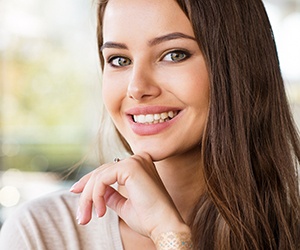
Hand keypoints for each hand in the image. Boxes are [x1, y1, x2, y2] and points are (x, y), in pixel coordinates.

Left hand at [70, 153, 189, 240]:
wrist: (164, 226)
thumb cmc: (148, 219)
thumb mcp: (124, 205)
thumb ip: (112, 195)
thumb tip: (98, 193)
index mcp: (139, 166)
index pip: (109, 169)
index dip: (90, 181)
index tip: (76, 193)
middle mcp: (138, 159)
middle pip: (102, 171)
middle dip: (86, 192)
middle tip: (81, 215)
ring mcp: (135, 161)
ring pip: (99, 175)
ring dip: (88, 198)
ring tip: (87, 217)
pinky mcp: (131, 167)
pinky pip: (103, 179)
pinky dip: (96, 195)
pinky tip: (101, 211)